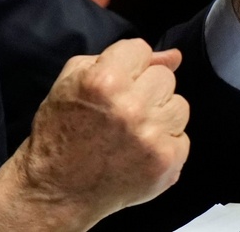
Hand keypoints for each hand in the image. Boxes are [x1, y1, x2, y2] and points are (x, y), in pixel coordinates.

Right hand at [0, 39, 189, 231]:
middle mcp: (132, 106)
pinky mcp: (166, 162)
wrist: (57, 189)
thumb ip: (119, 58)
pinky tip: (140, 150)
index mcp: (104, 80)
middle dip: (145, 88)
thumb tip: (174, 55)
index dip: (127, 64)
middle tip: (123, 109)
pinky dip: (164, 143)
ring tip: (134, 130)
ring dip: (160, 114)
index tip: (116, 82)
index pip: (141, 49)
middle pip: (164, 76)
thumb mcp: (71, 82)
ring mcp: (152, 136)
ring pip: (179, 105)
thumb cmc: (59, 131)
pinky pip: (182, 138)